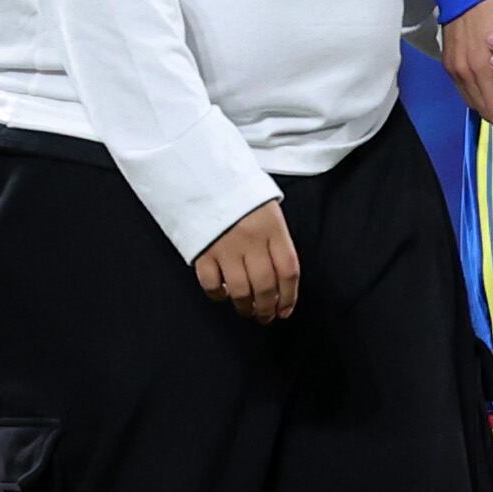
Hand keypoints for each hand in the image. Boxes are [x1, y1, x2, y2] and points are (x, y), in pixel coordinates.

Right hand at [194, 199, 299, 322]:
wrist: (205, 175)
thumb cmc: (240, 194)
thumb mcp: (268, 210)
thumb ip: (276, 240)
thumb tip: (281, 278)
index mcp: (273, 228)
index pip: (289, 270)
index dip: (290, 296)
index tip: (286, 310)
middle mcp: (252, 239)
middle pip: (266, 285)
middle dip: (268, 308)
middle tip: (266, 317)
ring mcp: (226, 246)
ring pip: (241, 290)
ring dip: (245, 307)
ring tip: (247, 311)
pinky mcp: (202, 251)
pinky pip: (211, 284)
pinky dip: (217, 295)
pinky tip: (223, 295)